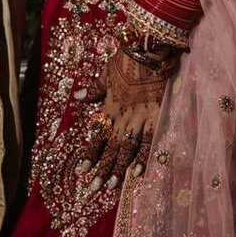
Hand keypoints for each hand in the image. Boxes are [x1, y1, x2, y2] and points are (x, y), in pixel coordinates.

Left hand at [76, 43, 176, 189]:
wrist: (148, 47)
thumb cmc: (126, 58)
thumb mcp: (105, 72)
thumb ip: (94, 89)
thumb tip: (78, 98)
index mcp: (109, 106)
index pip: (96, 136)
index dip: (89, 154)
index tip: (81, 171)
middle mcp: (122, 116)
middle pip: (110, 147)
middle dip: (101, 168)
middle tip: (93, 189)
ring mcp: (140, 117)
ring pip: (127, 148)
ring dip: (118, 168)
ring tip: (110, 186)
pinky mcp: (157, 115)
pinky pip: (150, 140)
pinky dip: (143, 156)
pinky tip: (137, 172)